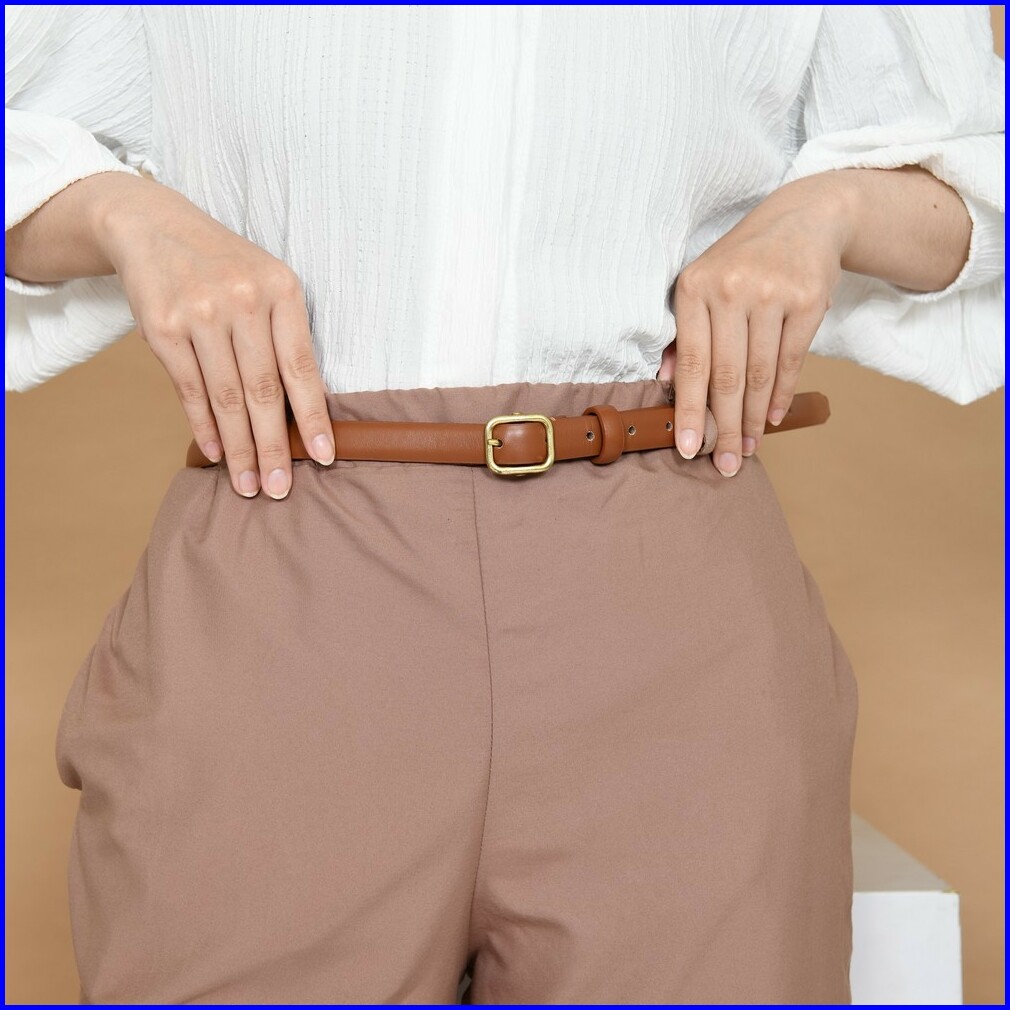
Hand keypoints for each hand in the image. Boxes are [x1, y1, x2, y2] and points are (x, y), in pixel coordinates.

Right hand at [95, 174, 333, 498]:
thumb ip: (285, 337)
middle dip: (274, 447)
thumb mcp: (267, 284)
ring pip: (226, 397)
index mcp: (283, 291)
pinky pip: (189, 388)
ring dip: (239, 448)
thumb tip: (304, 413)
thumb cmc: (224, 266)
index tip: (326, 458)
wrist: (153, 226)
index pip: (303, 367)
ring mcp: (201, 312)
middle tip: (280, 489)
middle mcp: (244, 300)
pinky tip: (215, 453)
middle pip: (264, 391)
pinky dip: (203, 425)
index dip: (315, 418)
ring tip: (249, 484)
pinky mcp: (163, 326)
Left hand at [659, 173, 853, 475]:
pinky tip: (772, 419)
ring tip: (748, 449)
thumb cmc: (742, 261)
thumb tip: (668, 379)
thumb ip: (685, 331)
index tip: (689, 449)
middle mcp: (731, 290)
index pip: (692, 364)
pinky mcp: (808, 299)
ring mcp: (772, 294)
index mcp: (694, 289)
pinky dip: (781, 395)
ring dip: (753, 419)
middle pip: (726, 376)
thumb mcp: (703, 284)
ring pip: (759, 374)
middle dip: (724, 427)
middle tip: (725, 465)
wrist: (803, 219)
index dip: (691, 411)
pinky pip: (791, 361)